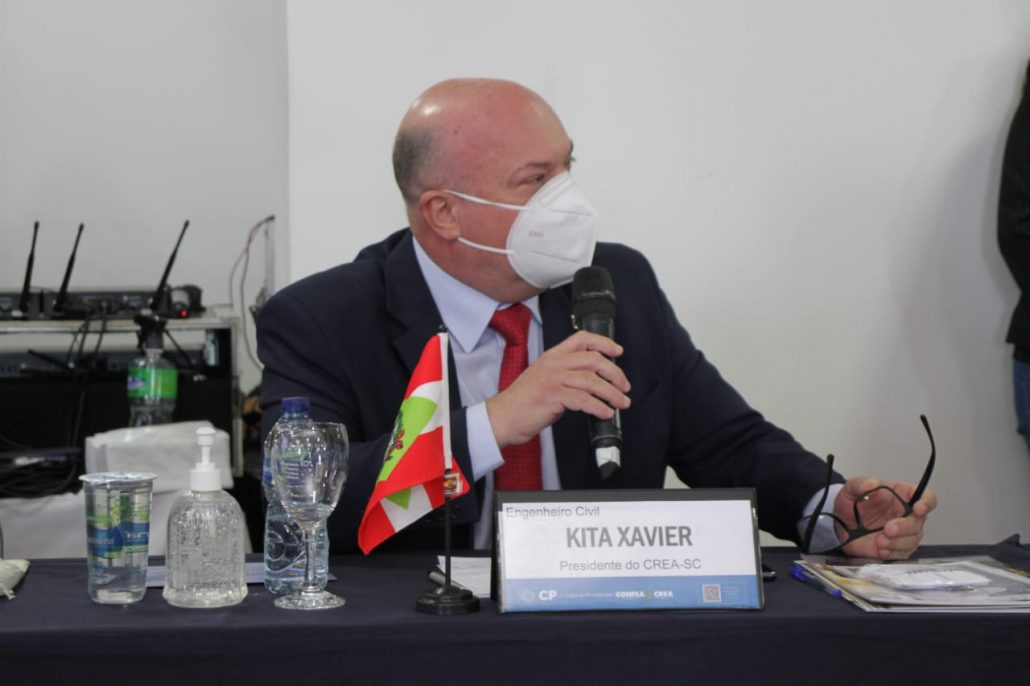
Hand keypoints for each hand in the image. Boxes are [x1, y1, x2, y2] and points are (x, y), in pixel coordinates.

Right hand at [485, 330, 630, 447]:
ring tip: (621, 402)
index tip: (618, 351)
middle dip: (615, 374)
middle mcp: (554, 363)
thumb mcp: (544, 378)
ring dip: (612, 393)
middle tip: (624, 386)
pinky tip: (605, 413)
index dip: (604, 343)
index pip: (582, 339)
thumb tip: (593, 381)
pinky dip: (599, 407)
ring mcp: (553, 379)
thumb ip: (565, 374)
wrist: (503, 417)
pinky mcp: (553, 396)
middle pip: (594, 360)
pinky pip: (584, 400)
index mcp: (552, 356)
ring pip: (592, 381)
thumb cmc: (523, 401)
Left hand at [833, 477, 937, 559]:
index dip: (926, 502)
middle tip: (888, 528)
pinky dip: (892, 553)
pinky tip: (881, 549)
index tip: (918, 508)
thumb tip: (871, 484)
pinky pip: (902, 554)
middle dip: (905, 527)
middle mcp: (907, 514)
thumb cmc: (854, 502)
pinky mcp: (896, 548)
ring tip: (879, 541)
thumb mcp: (853, 487)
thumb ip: (861, 484)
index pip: (926, 497)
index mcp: (903, 495)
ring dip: (897, 542)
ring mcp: (904, 533)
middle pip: (918, 522)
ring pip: (912, 540)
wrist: (842, 522)